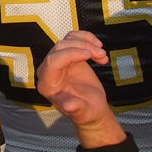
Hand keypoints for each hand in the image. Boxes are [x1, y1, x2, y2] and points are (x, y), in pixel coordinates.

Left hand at [36, 31, 123, 145]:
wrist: (93, 108)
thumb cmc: (86, 112)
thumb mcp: (83, 113)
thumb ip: (75, 109)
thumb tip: (69, 106)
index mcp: (47, 84)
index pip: (53, 61)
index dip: (70, 54)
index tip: (89, 55)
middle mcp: (49, 70)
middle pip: (60, 47)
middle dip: (83, 47)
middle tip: (102, 54)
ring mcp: (58, 61)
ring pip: (68, 40)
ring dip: (87, 42)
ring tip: (103, 55)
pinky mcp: (68, 55)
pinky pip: (73, 38)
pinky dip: (87, 38)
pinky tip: (99, 47)